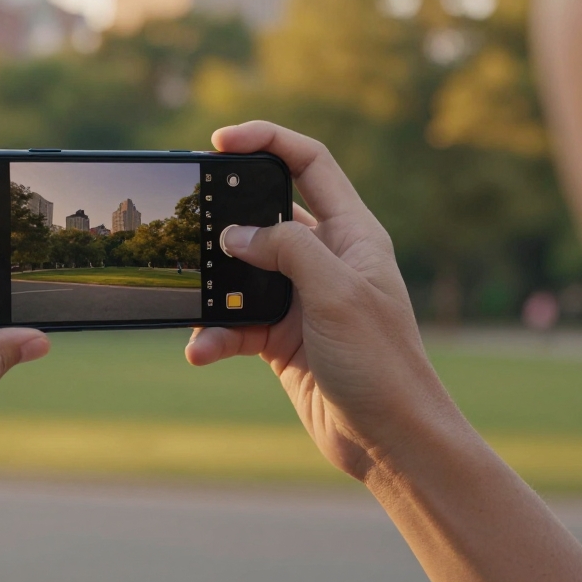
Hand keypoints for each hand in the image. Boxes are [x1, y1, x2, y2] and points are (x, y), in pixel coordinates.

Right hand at [186, 121, 463, 480]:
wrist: (390, 440)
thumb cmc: (382, 363)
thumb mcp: (336, 293)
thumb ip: (286, 250)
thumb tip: (235, 234)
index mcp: (353, 234)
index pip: (309, 164)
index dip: (267, 141)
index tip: (221, 142)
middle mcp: (326, 259)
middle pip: (265, 215)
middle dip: (225, 219)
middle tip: (191, 221)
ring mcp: (301, 299)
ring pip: (241, 273)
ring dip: (213, 289)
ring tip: (193, 301)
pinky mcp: (281, 337)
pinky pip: (235, 322)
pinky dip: (215, 333)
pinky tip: (202, 349)